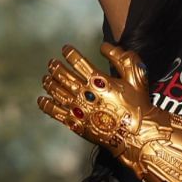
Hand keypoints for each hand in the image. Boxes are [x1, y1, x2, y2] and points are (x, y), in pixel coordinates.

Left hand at [39, 43, 181, 181]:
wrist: (138, 135)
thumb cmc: (139, 104)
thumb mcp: (137, 77)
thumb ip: (123, 58)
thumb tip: (104, 46)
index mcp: (99, 81)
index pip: (78, 62)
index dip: (69, 53)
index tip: (65, 48)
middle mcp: (85, 93)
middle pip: (63, 76)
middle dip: (55, 67)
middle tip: (52, 63)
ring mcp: (78, 109)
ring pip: (56, 92)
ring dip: (49, 83)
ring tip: (46, 78)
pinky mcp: (75, 123)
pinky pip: (55, 112)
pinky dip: (46, 105)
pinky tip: (41, 99)